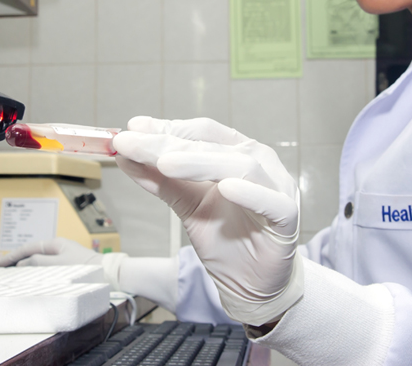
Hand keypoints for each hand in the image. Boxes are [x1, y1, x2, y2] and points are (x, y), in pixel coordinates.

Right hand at [0, 237, 103, 267]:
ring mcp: (60, 255)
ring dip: (22, 265)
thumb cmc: (83, 267)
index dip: (12, 256)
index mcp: (55, 243)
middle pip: (31, 252)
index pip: (28, 248)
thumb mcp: (58, 265)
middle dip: (15, 259)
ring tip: (8, 272)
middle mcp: (56, 247)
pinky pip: (43, 265)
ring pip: (36, 259)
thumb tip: (22, 263)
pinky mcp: (64, 264)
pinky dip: (32, 269)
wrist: (104, 272)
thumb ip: (39, 263)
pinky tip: (27, 276)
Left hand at [113, 116, 302, 326]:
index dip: (168, 127)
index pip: (201, 132)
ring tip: (165, 163)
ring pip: (240, 165)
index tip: (133, 127)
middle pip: (212, 145)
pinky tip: (225, 187)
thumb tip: (125, 155)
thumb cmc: (226, 238)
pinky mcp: (286, 217)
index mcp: (235, 153)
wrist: (252, 284)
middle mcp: (258, 162)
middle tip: (131, 143)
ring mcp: (275, 186)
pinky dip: (249, 192)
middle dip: (169, 143)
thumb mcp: (187, 205)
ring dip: (199, 162)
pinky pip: (270, 201)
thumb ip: (161, 179)